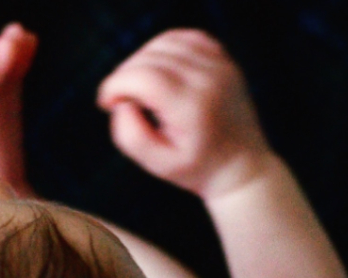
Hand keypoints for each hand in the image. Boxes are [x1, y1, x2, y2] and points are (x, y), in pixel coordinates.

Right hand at [97, 29, 270, 197]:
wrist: (241, 166)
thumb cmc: (195, 168)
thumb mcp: (156, 164)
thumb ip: (129, 135)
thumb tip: (122, 101)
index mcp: (192, 107)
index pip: (143, 76)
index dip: (115, 85)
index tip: (106, 104)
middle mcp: (209, 79)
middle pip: (150, 58)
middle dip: (124, 76)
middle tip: (120, 102)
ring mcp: (220, 66)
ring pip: (164, 42)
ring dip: (140, 60)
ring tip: (137, 88)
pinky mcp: (223, 60)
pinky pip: (185, 38)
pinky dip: (163, 48)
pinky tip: (156, 70)